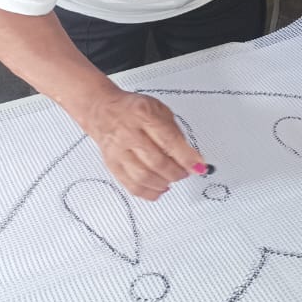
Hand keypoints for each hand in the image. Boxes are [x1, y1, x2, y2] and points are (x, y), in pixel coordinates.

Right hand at [82, 87, 208, 198]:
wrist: (103, 110)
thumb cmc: (133, 109)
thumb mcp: (159, 109)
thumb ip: (174, 131)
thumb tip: (190, 156)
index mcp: (143, 114)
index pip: (169, 140)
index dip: (186, 157)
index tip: (199, 166)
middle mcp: (129, 133)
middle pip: (157, 162)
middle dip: (177, 172)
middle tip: (186, 172)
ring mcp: (118, 151)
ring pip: (144, 177)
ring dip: (164, 183)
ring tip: (172, 179)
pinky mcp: (113, 165)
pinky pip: (131, 185)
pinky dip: (149, 192)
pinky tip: (159, 189)